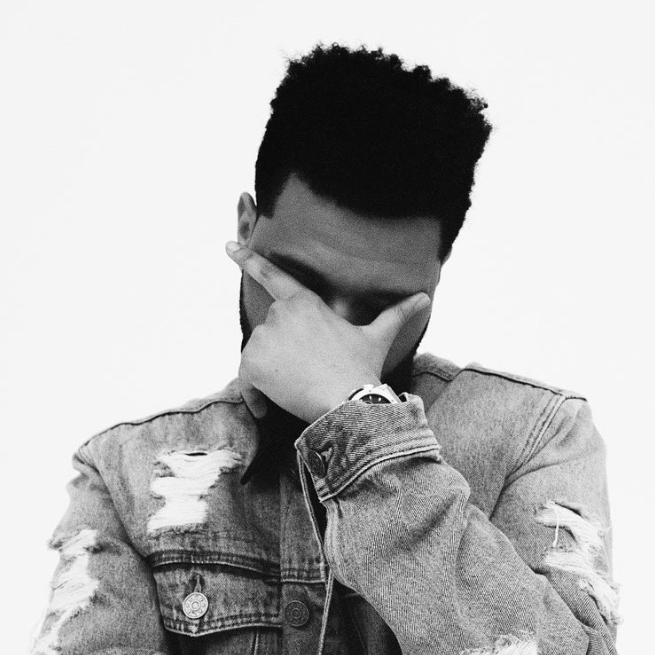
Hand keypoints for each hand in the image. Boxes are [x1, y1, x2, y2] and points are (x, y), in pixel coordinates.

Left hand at [226, 242, 430, 423]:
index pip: (273, 275)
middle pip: (271, 332)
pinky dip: (252, 395)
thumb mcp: (377, 337)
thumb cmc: (361, 368)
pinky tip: (266, 408)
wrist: (348, 402)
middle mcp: (281, 313)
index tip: (229, 246)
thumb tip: (426, 299)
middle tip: (304, 374)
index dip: (249, 259)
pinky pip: (245, 380)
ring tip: (294, 391)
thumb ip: (396, 314)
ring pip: (258, 355)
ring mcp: (265, 336)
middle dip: (281, 352)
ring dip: (269, 374)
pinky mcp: (253, 361)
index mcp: (306, 302)